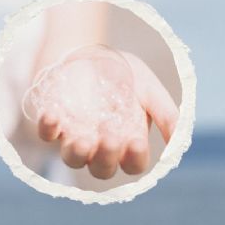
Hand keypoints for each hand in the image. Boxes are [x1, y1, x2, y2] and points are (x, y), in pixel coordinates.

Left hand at [37, 50, 178, 179]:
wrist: (91, 55)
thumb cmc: (124, 76)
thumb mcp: (149, 89)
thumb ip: (165, 112)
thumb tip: (178, 138)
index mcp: (128, 142)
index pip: (132, 164)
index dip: (134, 158)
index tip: (137, 141)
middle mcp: (100, 146)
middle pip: (101, 169)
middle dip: (105, 157)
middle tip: (109, 135)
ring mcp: (75, 136)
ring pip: (72, 160)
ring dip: (76, 154)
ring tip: (81, 140)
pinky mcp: (54, 124)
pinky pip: (46, 135)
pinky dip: (48, 128)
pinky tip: (54, 115)